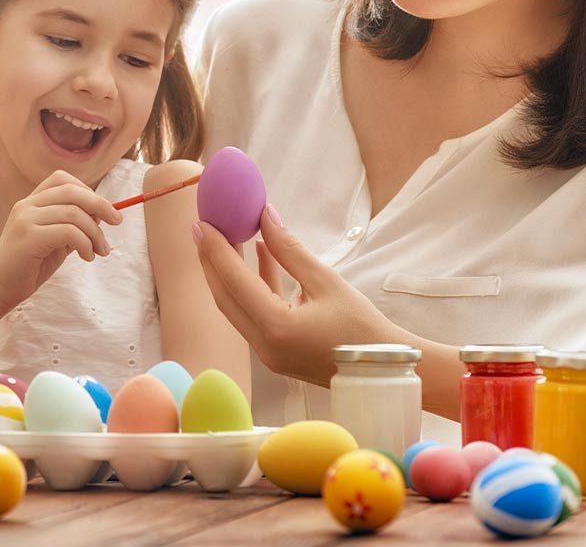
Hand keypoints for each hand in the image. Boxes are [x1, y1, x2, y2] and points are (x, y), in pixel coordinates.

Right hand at [0, 170, 122, 314]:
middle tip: (116, 221)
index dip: (88, 190)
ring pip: (74, 213)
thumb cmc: (30, 265)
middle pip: (72, 191)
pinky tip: (87, 256)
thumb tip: (103, 212)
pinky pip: (68, 232)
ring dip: (95, 233)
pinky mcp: (28, 239)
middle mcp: (26, 206)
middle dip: (101, 204)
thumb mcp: (56, 239)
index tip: (104, 210)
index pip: (63, 179)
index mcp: (31, 202)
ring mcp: (25, 220)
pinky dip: (85, 243)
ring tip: (100, 250)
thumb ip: (74, 224)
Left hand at [194, 206, 405, 387]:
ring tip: (226, 238)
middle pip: (225, 296)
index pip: (234, 281)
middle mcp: (263, 345)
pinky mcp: (276, 353)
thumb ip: (290, 249)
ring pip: (236, 307)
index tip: (203, 222)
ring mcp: (267, 353)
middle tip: (203, 228)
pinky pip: (253, 316)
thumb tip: (265, 215)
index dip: (216, 249)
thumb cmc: (361, 326)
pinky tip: (261, 258)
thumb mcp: (326, 280)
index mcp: (275, 327)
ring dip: (229, 274)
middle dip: (212, 261)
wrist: (382, 370)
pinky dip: (252, 288)